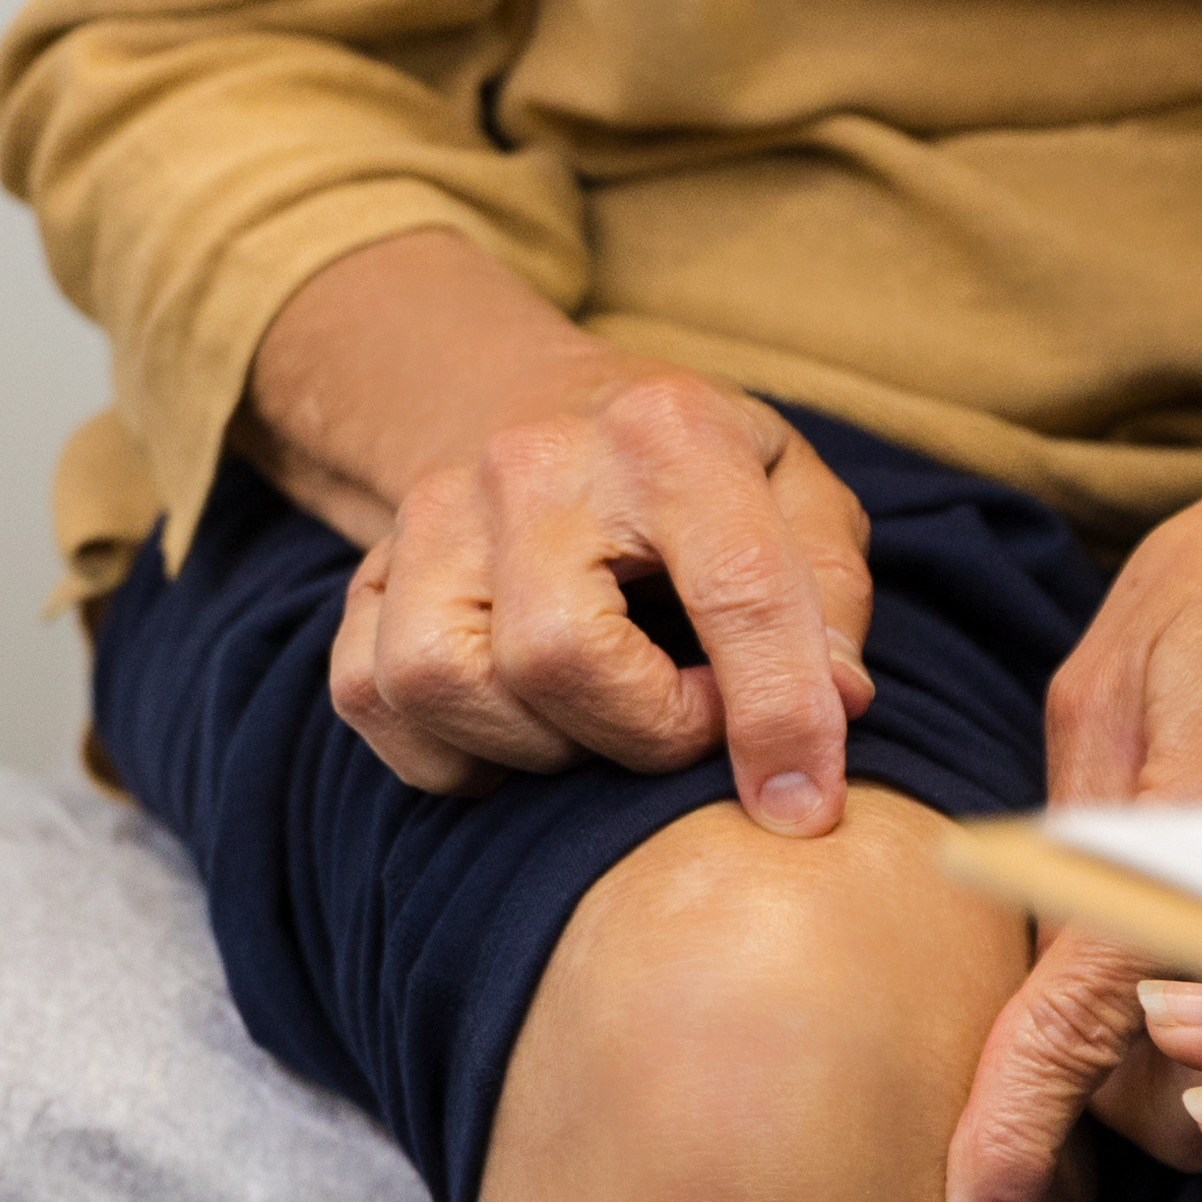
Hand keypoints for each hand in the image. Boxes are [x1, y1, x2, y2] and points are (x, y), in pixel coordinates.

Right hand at [330, 362, 878, 828]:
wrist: (525, 395)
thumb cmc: (684, 468)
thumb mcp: (794, 488)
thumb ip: (828, 593)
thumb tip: (837, 707)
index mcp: (668, 429)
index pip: (737, 588)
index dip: (777, 715)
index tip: (804, 806)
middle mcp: (533, 461)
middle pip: (559, 655)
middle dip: (642, 732)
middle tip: (689, 720)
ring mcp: (429, 514)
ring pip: (446, 683)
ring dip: (538, 744)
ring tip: (600, 718)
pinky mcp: (364, 575)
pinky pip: (375, 702)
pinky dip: (452, 751)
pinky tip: (520, 724)